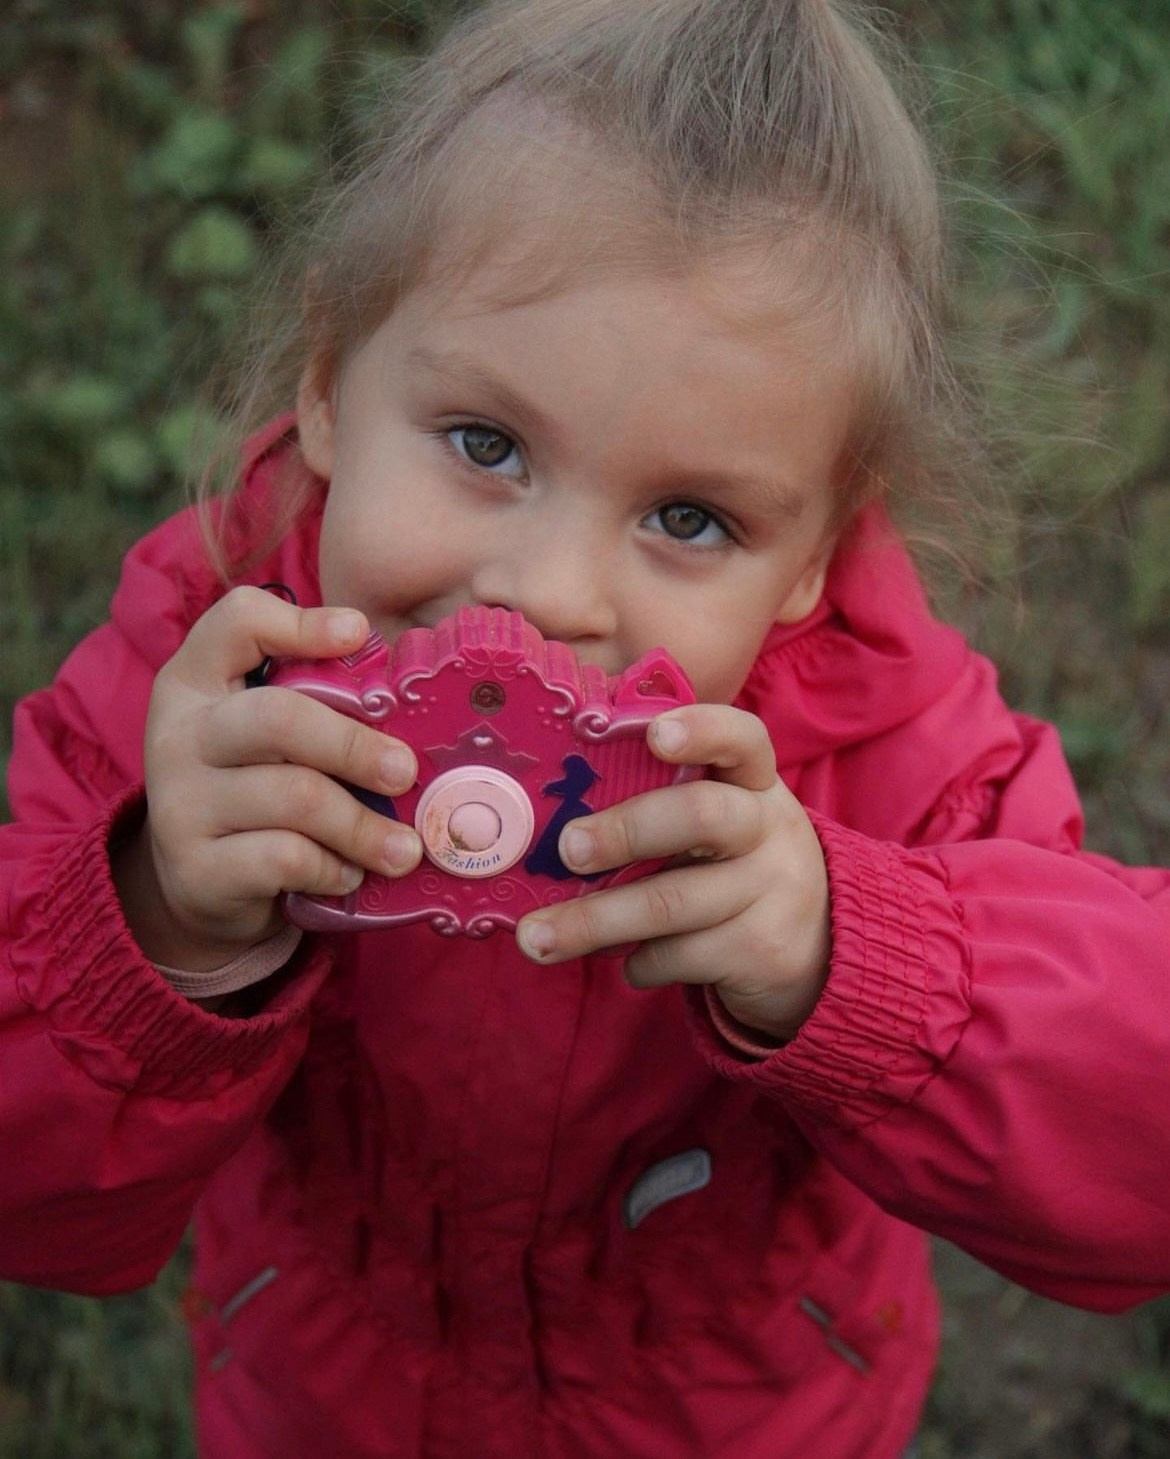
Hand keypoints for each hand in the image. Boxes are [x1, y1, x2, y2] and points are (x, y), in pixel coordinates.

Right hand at [113, 587, 421, 970]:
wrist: (197, 885)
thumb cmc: (255, 789)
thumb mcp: (270, 735)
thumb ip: (316, 701)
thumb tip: (406, 698)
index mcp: (196, 683)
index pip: (236, 621)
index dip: (300, 621)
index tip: (358, 633)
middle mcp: (178, 735)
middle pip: (278, 719)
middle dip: (355, 745)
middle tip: (405, 771)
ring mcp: (180, 804)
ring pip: (295, 798)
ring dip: (363, 825)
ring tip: (403, 848)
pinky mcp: (195, 869)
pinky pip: (286, 858)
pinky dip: (333, 867)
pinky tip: (349, 874)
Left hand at [515, 704, 830, 1042]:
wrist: (820, 953)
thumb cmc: (736, 868)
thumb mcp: (722, 823)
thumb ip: (662, 804)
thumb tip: (554, 814)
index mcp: (752, 783)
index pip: (743, 739)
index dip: (701, 730)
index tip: (656, 735)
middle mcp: (768, 829)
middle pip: (702, 816)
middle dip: (626, 830)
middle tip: (568, 848)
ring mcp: (772, 892)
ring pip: (673, 903)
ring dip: (594, 921)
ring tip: (535, 937)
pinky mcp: (762, 951)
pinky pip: (679, 955)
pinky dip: (638, 963)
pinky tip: (627, 961)